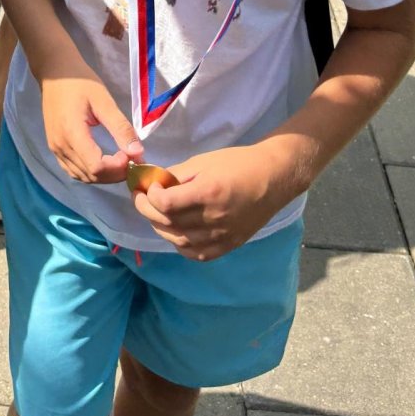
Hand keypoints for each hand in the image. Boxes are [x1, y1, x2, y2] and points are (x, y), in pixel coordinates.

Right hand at [41, 65, 141, 183]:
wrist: (55, 73)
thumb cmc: (80, 82)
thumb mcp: (103, 100)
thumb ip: (120, 127)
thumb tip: (138, 153)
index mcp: (72, 133)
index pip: (96, 167)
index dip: (117, 168)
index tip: (130, 154)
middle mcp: (60, 146)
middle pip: (91, 175)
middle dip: (114, 174)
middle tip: (131, 158)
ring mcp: (55, 148)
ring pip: (82, 176)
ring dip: (104, 175)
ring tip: (120, 161)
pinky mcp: (54, 147)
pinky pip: (73, 170)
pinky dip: (90, 173)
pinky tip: (103, 163)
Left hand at [133, 142, 292, 259]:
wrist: (273, 179)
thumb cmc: (238, 163)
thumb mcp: (203, 161)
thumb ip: (177, 174)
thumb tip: (153, 182)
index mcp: (208, 193)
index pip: (165, 203)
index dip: (149, 195)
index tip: (148, 185)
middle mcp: (213, 219)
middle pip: (168, 223)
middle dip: (147, 210)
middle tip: (141, 198)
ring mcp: (221, 236)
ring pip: (178, 241)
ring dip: (161, 227)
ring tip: (156, 213)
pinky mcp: (228, 246)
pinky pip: (195, 254)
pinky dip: (180, 244)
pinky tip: (176, 231)